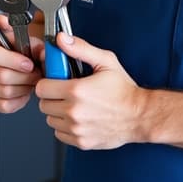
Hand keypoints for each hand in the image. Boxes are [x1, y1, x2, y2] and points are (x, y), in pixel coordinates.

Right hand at [0, 13, 44, 112]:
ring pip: (5, 91)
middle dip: (24, 77)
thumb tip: (4, 20)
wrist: (23, 67)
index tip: (29, 63)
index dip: (14, 60)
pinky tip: (23, 91)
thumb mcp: (25, 39)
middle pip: (1, 76)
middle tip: (36, 73)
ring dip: (24, 88)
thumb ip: (17, 31)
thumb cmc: (22, 52)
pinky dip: (18, 100)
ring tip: (31, 81)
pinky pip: (4, 105)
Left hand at [36, 33, 143, 149]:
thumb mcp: (105, 62)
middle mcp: (74, 112)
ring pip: (50, 120)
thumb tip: (62, 39)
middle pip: (43, 105)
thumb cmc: (124, 90)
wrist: (140, 116)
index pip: (42, 88)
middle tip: (66, 92)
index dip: (48, 82)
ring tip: (73, 105)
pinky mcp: (81, 142)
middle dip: (52, 97)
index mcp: (77, 91)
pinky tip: (77, 118)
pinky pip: (59, 134)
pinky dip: (64, 127)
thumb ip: (81, 49)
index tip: (55, 81)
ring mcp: (77, 129)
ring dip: (57, 112)